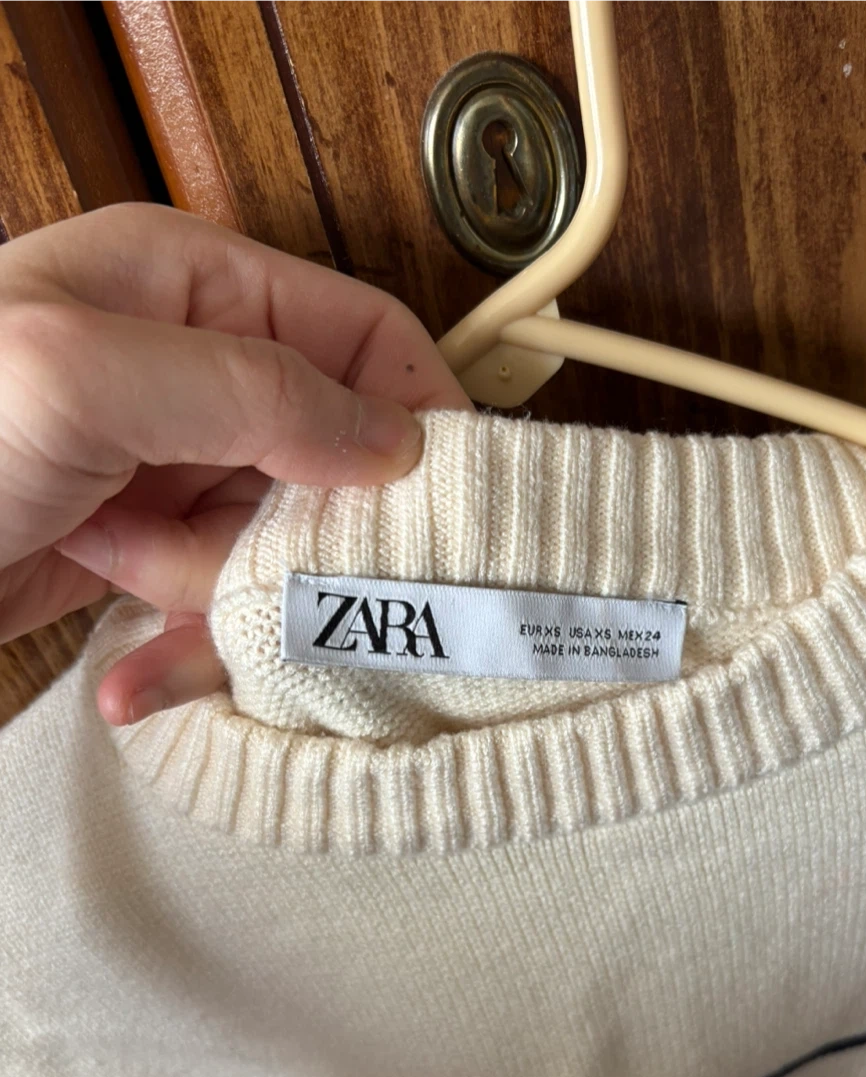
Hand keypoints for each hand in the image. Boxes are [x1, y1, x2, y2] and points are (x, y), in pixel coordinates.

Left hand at [0, 202, 471, 723]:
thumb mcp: (89, 377)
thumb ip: (257, 391)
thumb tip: (394, 442)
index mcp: (185, 285)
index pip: (356, 333)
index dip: (414, 412)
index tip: (450, 502)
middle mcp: (186, 373)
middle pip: (329, 461)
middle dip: (300, 534)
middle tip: (248, 567)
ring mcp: (164, 469)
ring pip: (276, 549)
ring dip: (223, 599)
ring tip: (128, 586)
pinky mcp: (139, 552)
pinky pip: (216, 607)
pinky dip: (185, 651)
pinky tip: (131, 676)